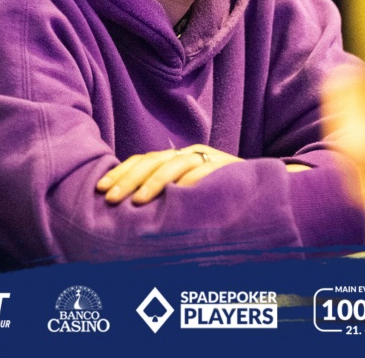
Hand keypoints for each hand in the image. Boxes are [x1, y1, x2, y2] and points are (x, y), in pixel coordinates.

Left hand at [96, 145, 242, 204]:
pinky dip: (189, 182)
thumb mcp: (189, 194)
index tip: (99, 189)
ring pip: (175, 164)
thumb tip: (130, 210)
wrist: (265, 189)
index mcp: (178, 158)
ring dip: (154, 182)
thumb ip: (166, 195)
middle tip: (110, 198)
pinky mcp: (226, 169)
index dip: (121, 172)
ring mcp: (209, 159)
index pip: (143, 159)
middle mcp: (191, 154)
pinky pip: (205, 173)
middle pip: (153, 160)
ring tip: (138, 202)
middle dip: (129, 178)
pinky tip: (175, 196)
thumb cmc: (221, 197)